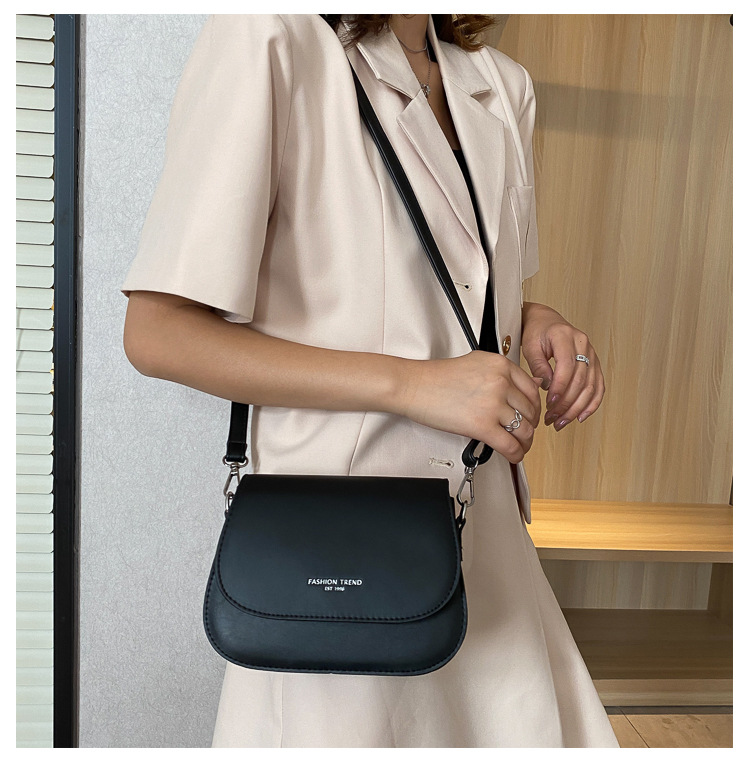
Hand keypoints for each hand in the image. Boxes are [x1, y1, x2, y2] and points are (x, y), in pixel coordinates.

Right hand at [397, 351, 543, 462]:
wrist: (414, 386)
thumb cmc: (437, 377)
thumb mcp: (477, 363)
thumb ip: (503, 373)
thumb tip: (529, 386)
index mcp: (500, 366)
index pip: (532, 390)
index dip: (534, 407)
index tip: (530, 415)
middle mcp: (500, 382)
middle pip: (530, 411)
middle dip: (530, 426)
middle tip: (524, 433)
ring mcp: (493, 404)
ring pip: (524, 430)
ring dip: (525, 442)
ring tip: (520, 446)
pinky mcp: (482, 425)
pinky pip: (510, 445)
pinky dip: (516, 455)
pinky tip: (514, 456)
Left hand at [520, 302, 604, 430]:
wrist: (546, 322)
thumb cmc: (537, 333)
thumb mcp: (530, 346)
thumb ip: (538, 366)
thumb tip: (546, 387)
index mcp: (566, 337)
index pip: (567, 367)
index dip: (559, 388)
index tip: (548, 404)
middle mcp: (584, 345)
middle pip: (580, 380)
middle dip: (566, 404)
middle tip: (551, 419)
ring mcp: (592, 354)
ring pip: (591, 387)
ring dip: (577, 408)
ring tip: (561, 422)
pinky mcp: (595, 364)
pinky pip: (598, 387)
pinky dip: (592, 404)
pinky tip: (580, 417)